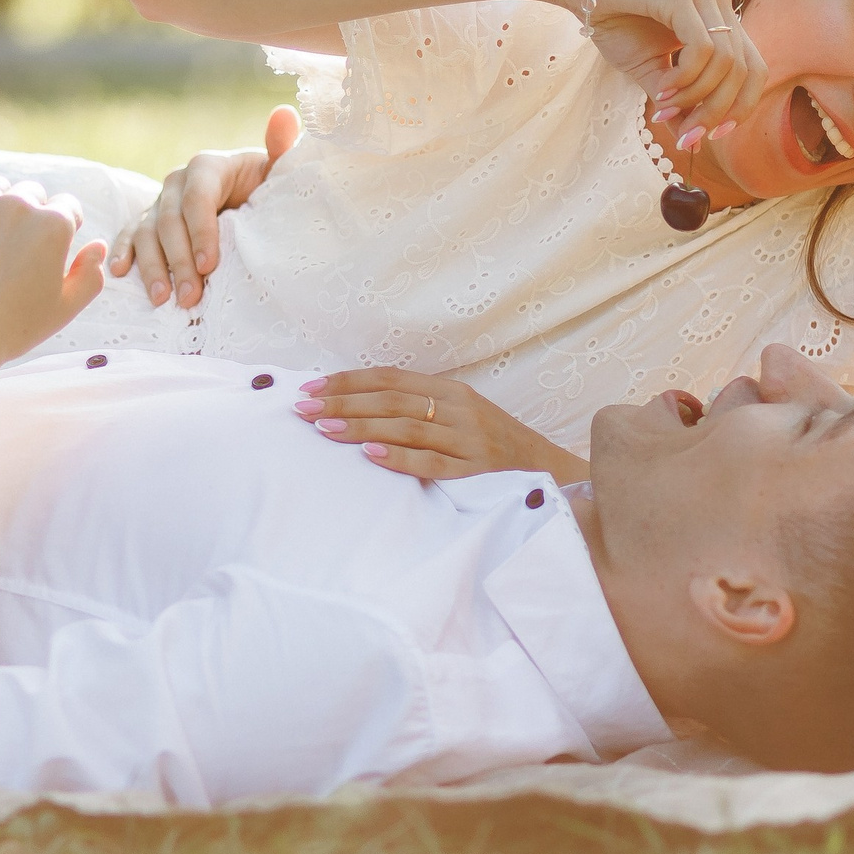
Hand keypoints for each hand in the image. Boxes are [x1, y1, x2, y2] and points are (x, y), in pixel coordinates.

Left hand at [0, 172, 106, 385]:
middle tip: (15, 248)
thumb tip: (98, 245)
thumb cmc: (13, 328)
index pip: (67, 206)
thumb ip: (90, 274)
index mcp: (53, 225)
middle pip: (32, 192)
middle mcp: (18, 204)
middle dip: (30, 215)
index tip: (47, 247)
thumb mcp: (64, 308)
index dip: (63, 227)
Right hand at [108, 103, 301, 308]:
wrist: (250, 198)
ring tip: (162, 299)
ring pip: (146, 233)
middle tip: (190, 296)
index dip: (201, 231)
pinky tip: (119, 272)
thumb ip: (282, 147)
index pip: (198, 198)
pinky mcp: (148, 221)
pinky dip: (123, 252)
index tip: (209, 264)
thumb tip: (285, 113)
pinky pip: (130, 236)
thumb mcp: (278, 172)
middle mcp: (177, 182)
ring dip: (152, 267)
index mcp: (207, 167)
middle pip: (169, 221)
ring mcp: (159, 202)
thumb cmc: (267, 187)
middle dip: (178, 260)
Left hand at [293, 368, 588, 482]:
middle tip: (302, 409)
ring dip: (360, 426)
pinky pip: (432, 463)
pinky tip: (369, 454)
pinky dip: (399, 457)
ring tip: (323, 428)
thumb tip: (360, 408)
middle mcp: (460, 409)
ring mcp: (469, 440)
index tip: (310, 389)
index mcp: (452, 391)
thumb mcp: (461, 418)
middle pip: (391, 399)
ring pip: (405, 427)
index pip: (390, 378)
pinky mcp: (477, 472)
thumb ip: (420, 410)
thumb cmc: (495, 448)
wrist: (552, 474)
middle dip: (342, 402)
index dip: (348, 381)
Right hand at [558, 0, 769, 150]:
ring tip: (663, 107)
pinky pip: (703, 49)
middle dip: (716, 111)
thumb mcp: (649, 70)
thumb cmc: (613, 20)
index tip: (712, 135)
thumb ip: (675, 98)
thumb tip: (688, 137)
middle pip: (745, 70)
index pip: (753, 68)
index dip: (741, 107)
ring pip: (726, 63)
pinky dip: (684, 78)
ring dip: (695, 96)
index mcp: (718, 16)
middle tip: (687, 136)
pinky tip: (661, 89)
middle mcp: (719, 1)